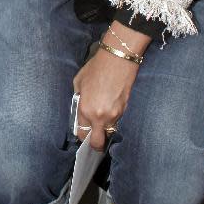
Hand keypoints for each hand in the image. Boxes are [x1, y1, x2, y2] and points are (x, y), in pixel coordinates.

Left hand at [74, 24, 149, 149]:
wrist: (118, 59)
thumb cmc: (96, 68)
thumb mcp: (79, 83)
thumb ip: (79, 100)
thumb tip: (81, 110)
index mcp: (86, 110)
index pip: (82, 133)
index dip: (81, 135)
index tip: (82, 133)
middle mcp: (100, 117)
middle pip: (97, 142)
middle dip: (95, 144)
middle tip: (92, 138)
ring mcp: (115, 115)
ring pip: (108, 131)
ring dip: (104, 128)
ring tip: (101, 115)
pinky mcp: (125, 110)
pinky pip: (116, 121)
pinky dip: (112, 119)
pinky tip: (109, 106)